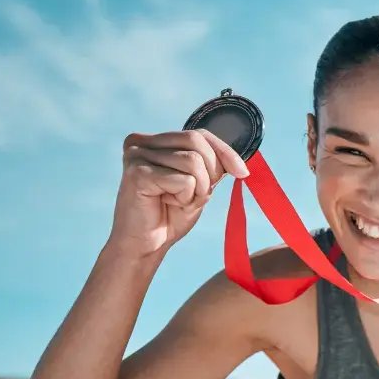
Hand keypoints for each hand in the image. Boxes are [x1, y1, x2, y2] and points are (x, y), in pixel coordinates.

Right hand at [110, 128, 249, 256]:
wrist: (144, 245)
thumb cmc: (169, 215)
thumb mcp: (198, 184)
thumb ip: (211, 165)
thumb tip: (239, 158)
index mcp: (153, 141)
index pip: (198, 134)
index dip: (225, 152)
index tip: (242, 173)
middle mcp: (140, 142)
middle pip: (196, 141)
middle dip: (210, 172)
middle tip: (196, 196)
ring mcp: (136, 156)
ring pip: (193, 162)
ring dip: (197, 189)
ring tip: (177, 201)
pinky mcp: (138, 173)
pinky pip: (184, 180)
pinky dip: (185, 197)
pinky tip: (167, 204)